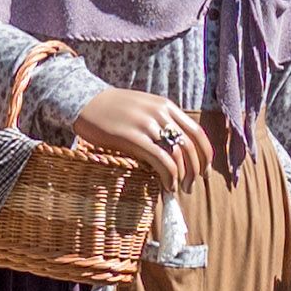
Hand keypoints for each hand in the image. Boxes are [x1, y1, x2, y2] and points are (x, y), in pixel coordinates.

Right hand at [69, 86, 211, 186]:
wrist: (85, 101)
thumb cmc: (112, 109)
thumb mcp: (143, 108)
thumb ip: (161, 122)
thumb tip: (176, 149)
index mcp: (166, 106)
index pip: (197, 132)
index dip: (205, 155)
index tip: (204, 172)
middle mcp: (160, 114)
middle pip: (191, 147)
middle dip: (196, 171)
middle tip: (190, 187)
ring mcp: (147, 125)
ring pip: (177, 155)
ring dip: (182, 177)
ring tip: (177, 189)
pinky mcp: (132, 137)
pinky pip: (160, 160)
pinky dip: (168, 177)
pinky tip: (166, 186)